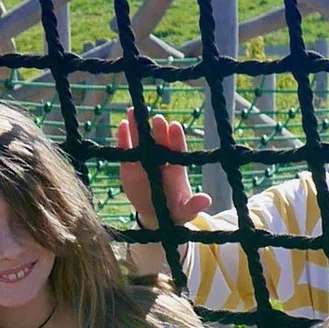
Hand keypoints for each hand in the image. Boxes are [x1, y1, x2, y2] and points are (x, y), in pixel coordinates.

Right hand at [113, 112, 202, 232]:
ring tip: (134, 111)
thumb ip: (194, 205)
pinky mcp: (129, 166)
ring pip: (141, 141)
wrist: (156, 215)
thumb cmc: (175, 211)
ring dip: (138, 126)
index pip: (177, 150)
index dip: (176, 138)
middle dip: (159, 130)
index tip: (175, 126)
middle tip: (158, 118)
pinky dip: (123, 138)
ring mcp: (145, 161)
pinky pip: (126, 150)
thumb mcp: (186, 210)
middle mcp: (161, 160)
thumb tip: (206, 200)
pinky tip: (122, 125)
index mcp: (176, 168)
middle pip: (160, 142)